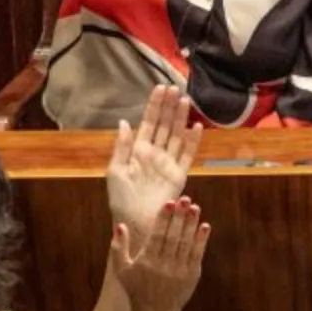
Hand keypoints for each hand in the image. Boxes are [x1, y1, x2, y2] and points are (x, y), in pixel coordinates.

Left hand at [106, 84, 202, 235]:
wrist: (135, 222)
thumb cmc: (121, 199)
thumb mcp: (115, 170)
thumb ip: (122, 146)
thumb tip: (124, 122)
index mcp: (138, 150)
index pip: (149, 122)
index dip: (154, 105)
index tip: (160, 88)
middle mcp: (155, 153)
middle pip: (165, 124)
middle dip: (170, 106)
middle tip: (176, 88)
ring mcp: (168, 163)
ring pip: (177, 135)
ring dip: (181, 118)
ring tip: (186, 100)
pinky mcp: (179, 175)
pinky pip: (187, 155)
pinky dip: (192, 141)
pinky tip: (196, 126)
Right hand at [110, 198, 209, 310]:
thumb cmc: (136, 289)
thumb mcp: (121, 270)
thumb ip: (118, 248)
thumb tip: (120, 226)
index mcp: (147, 261)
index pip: (157, 235)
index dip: (164, 218)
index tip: (170, 203)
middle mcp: (164, 265)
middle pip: (174, 236)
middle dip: (180, 216)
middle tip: (186, 200)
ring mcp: (179, 271)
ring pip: (187, 243)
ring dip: (192, 224)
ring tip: (195, 208)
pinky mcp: (191, 276)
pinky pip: (197, 255)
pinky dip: (202, 240)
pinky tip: (205, 226)